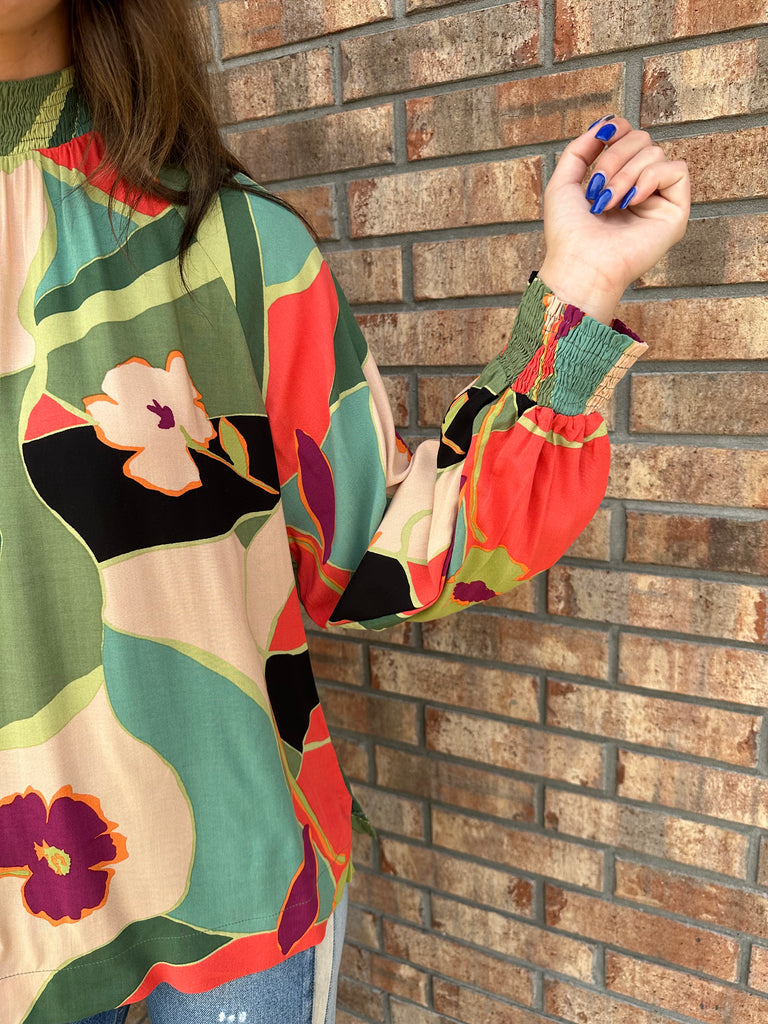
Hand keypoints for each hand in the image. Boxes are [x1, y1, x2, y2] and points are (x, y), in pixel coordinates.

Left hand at [538, 116, 689, 323]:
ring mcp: (658, 200)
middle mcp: (640, 188)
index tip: (601, 140)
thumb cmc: (568, 233)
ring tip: (609, 203)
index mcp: (616, 181)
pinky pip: (676, 168)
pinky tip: (632, 200)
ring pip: (655, 153)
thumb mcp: (563, 183)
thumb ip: (580, 150)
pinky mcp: (675, 212)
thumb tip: (604, 124)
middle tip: (597, 189)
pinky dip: (651, 177)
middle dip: (614, 158)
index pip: (630, 136)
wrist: (580, 264)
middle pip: (642, 139)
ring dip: (625, 174)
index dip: (618, 130)